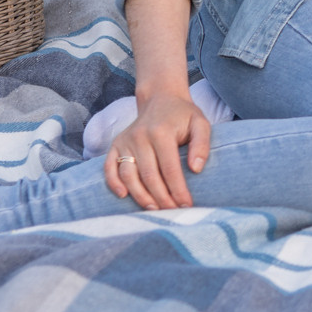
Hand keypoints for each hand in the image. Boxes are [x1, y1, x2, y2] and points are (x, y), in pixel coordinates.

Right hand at [105, 89, 212, 209]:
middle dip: (161, 198)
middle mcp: (140, 136)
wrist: (160, 99)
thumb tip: (196, 169)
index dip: (178, 189)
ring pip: (128, 174)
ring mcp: (126, 140)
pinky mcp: (116, 144)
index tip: (187, 205)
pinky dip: (113, 182)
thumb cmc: (183, 115)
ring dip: (140, 195)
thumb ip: (202, 144)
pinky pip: (110, 166)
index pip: (170, 168)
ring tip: (153, 210)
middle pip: (149, 175)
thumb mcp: (200, 123)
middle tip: (172, 212)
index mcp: (161, 132)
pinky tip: (123, 196)